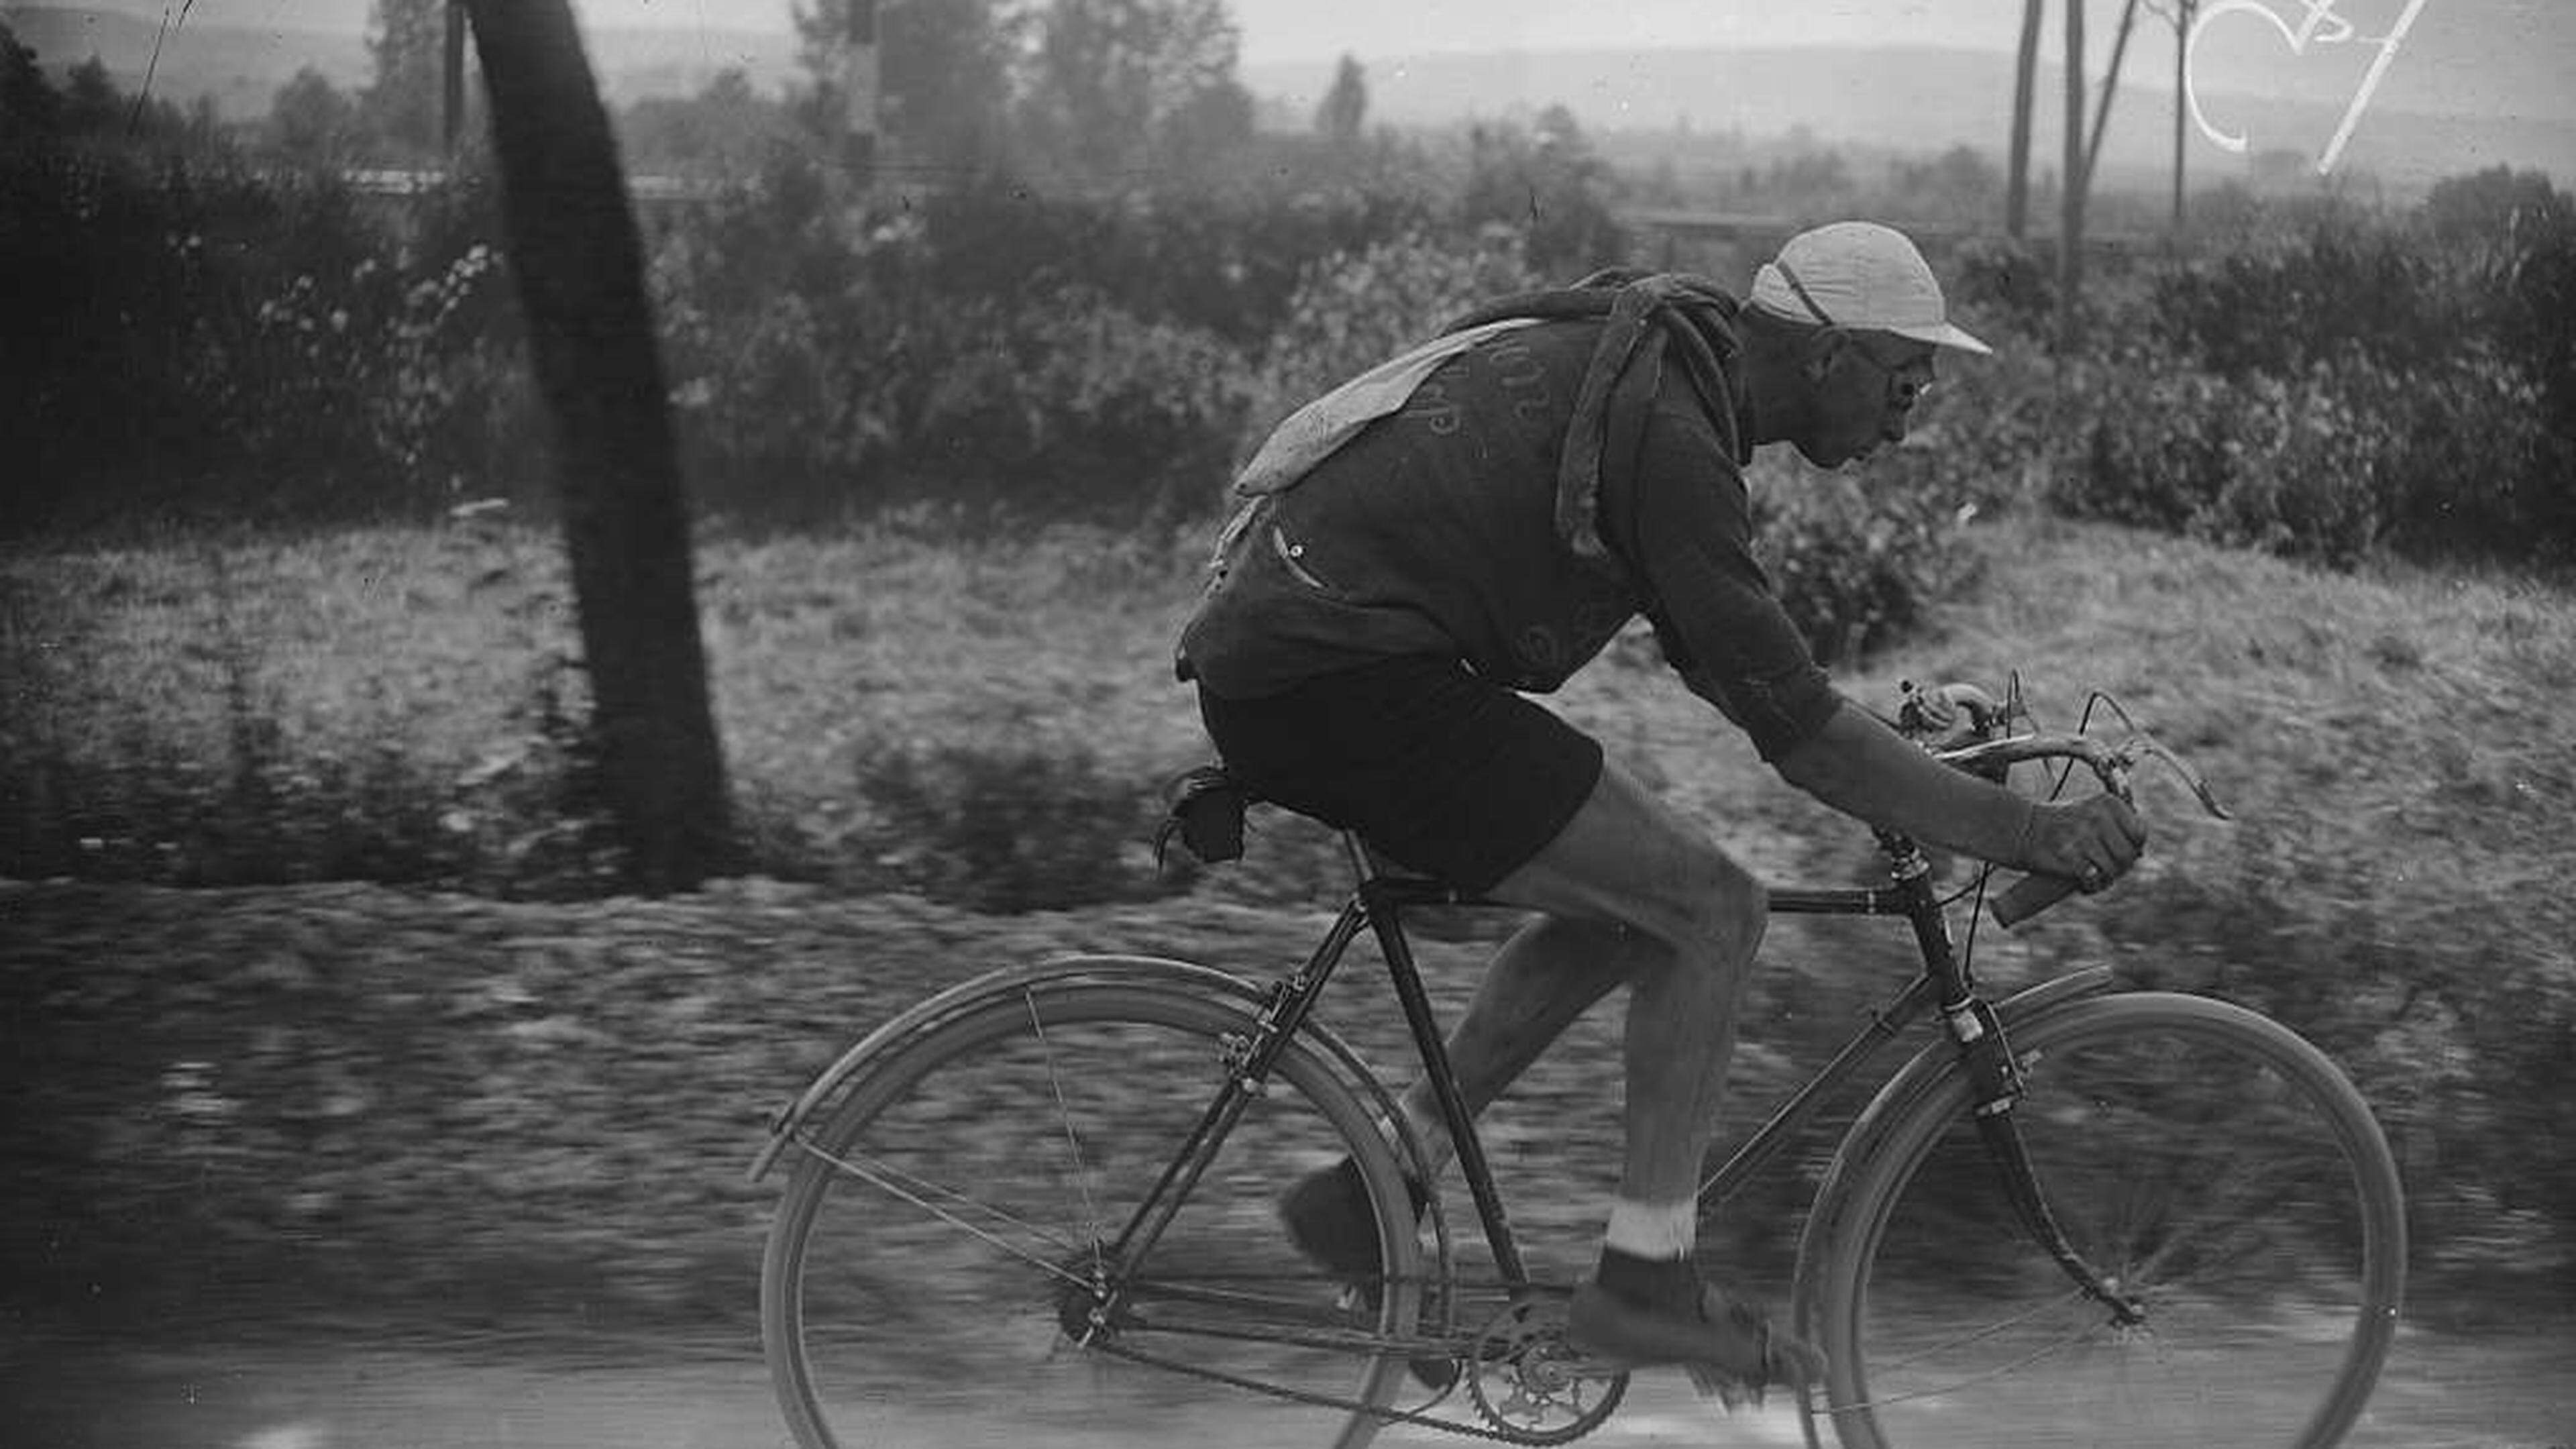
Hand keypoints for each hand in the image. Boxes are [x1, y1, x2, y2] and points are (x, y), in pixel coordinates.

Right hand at [2018, 795, 2147, 890]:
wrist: (2020, 829)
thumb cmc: (2059, 824)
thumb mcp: (2091, 812)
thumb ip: (2116, 826)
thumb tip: (2139, 854)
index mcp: (2107, 802)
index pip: (2139, 833)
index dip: (2132, 848)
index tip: (2116, 852)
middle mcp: (2097, 816)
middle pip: (2127, 855)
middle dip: (2119, 869)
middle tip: (2104, 871)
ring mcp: (2083, 836)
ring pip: (2111, 870)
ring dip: (2104, 880)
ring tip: (2092, 879)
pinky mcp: (2069, 855)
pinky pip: (2093, 878)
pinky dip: (2090, 886)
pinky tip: (2083, 885)